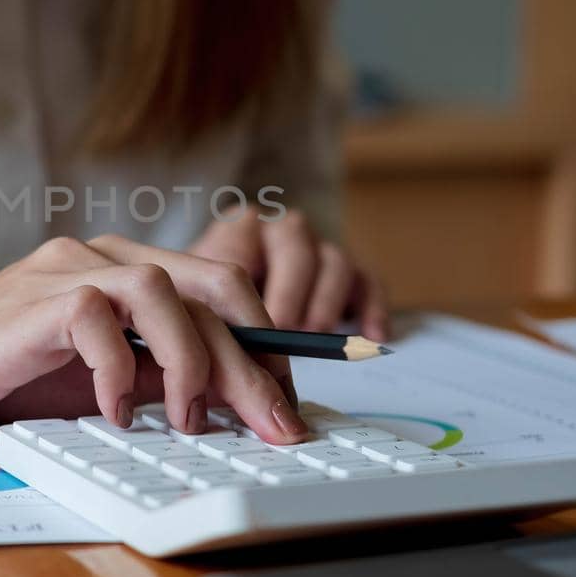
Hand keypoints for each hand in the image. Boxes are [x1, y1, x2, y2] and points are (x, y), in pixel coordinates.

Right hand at [0, 236, 307, 443]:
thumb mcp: (95, 378)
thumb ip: (153, 375)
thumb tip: (234, 407)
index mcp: (125, 271)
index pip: (223, 291)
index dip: (269, 346)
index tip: (290, 406)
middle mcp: (102, 258)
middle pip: (211, 287)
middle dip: (254, 361)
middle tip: (273, 424)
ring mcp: (64, 272)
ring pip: (163, 291)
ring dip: (192, 361)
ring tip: (185, 420)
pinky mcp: (29, 302)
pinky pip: (95, 317)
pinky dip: (116, 370)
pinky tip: (112, 414)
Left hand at [189, 207, 390, 340]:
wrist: (231, 301)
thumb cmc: (214, 304)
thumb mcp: (201, 302)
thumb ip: (208, 315)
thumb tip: (218, 347)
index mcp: (239, 229)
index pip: (246, 249)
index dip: (248, 292)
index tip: (252, 327)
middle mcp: (283, 231)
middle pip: (295, 250)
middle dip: (290, 294)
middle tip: (284, 331)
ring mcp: (320, 249)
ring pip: (334, 262)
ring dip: (325, 301)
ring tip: (314, 335)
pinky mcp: (351, 272)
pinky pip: (368, 282)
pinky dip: (373, 307)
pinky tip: (374, 334)